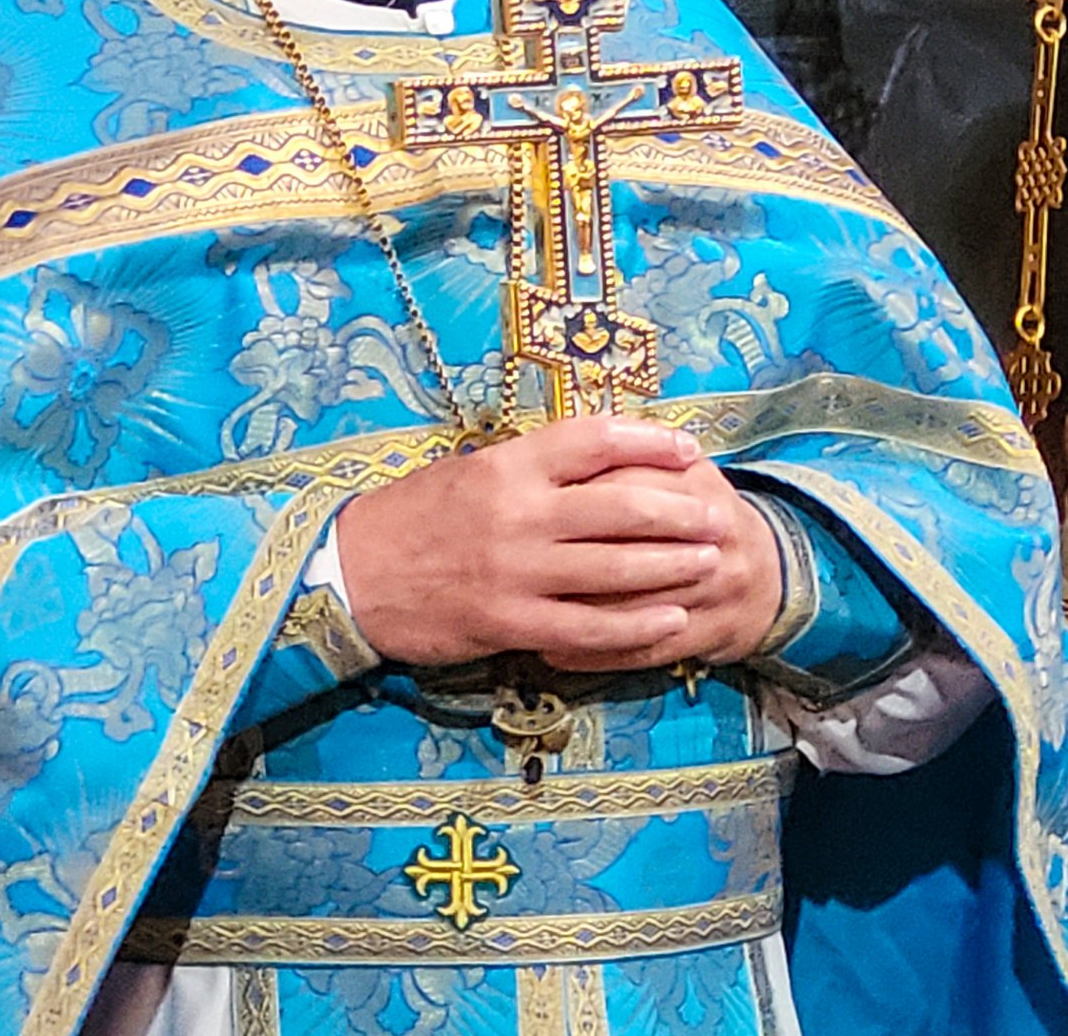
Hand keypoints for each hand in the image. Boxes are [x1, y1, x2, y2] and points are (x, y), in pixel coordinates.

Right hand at [335, 417, 734, 665]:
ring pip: (613, 568)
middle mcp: (518, 513)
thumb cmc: (411, 516)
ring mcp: (516, 571)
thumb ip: (529, 468)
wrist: (348, 574)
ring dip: (671, 567)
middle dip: (679, 512)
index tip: (688, 447)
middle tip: (719, 515)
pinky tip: (672, 621)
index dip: (649, 440)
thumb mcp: (468, 471)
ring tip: (711, 563)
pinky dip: (635, 625)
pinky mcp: (508, 623)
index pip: (594, 440)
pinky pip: (587, 628)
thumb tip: (594, 460)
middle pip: (620, 506)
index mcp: (509, 464)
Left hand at [538, 458, 782, 674]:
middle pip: (631, 542)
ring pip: (633, 603)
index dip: (574, 494)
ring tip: (520, 615)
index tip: (522, 506)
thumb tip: (552, 459)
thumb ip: (627, 460)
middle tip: (512, 563)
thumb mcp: (676, 474)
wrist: (770, 572)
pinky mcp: (709, 633)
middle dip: (568, 555)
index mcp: (696, 480)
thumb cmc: (699, 514)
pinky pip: (643, 651)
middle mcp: (714, 530)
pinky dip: (595, 654)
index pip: (628, 479)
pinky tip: (552, 654)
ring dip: (573, 612)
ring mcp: (716, 586)